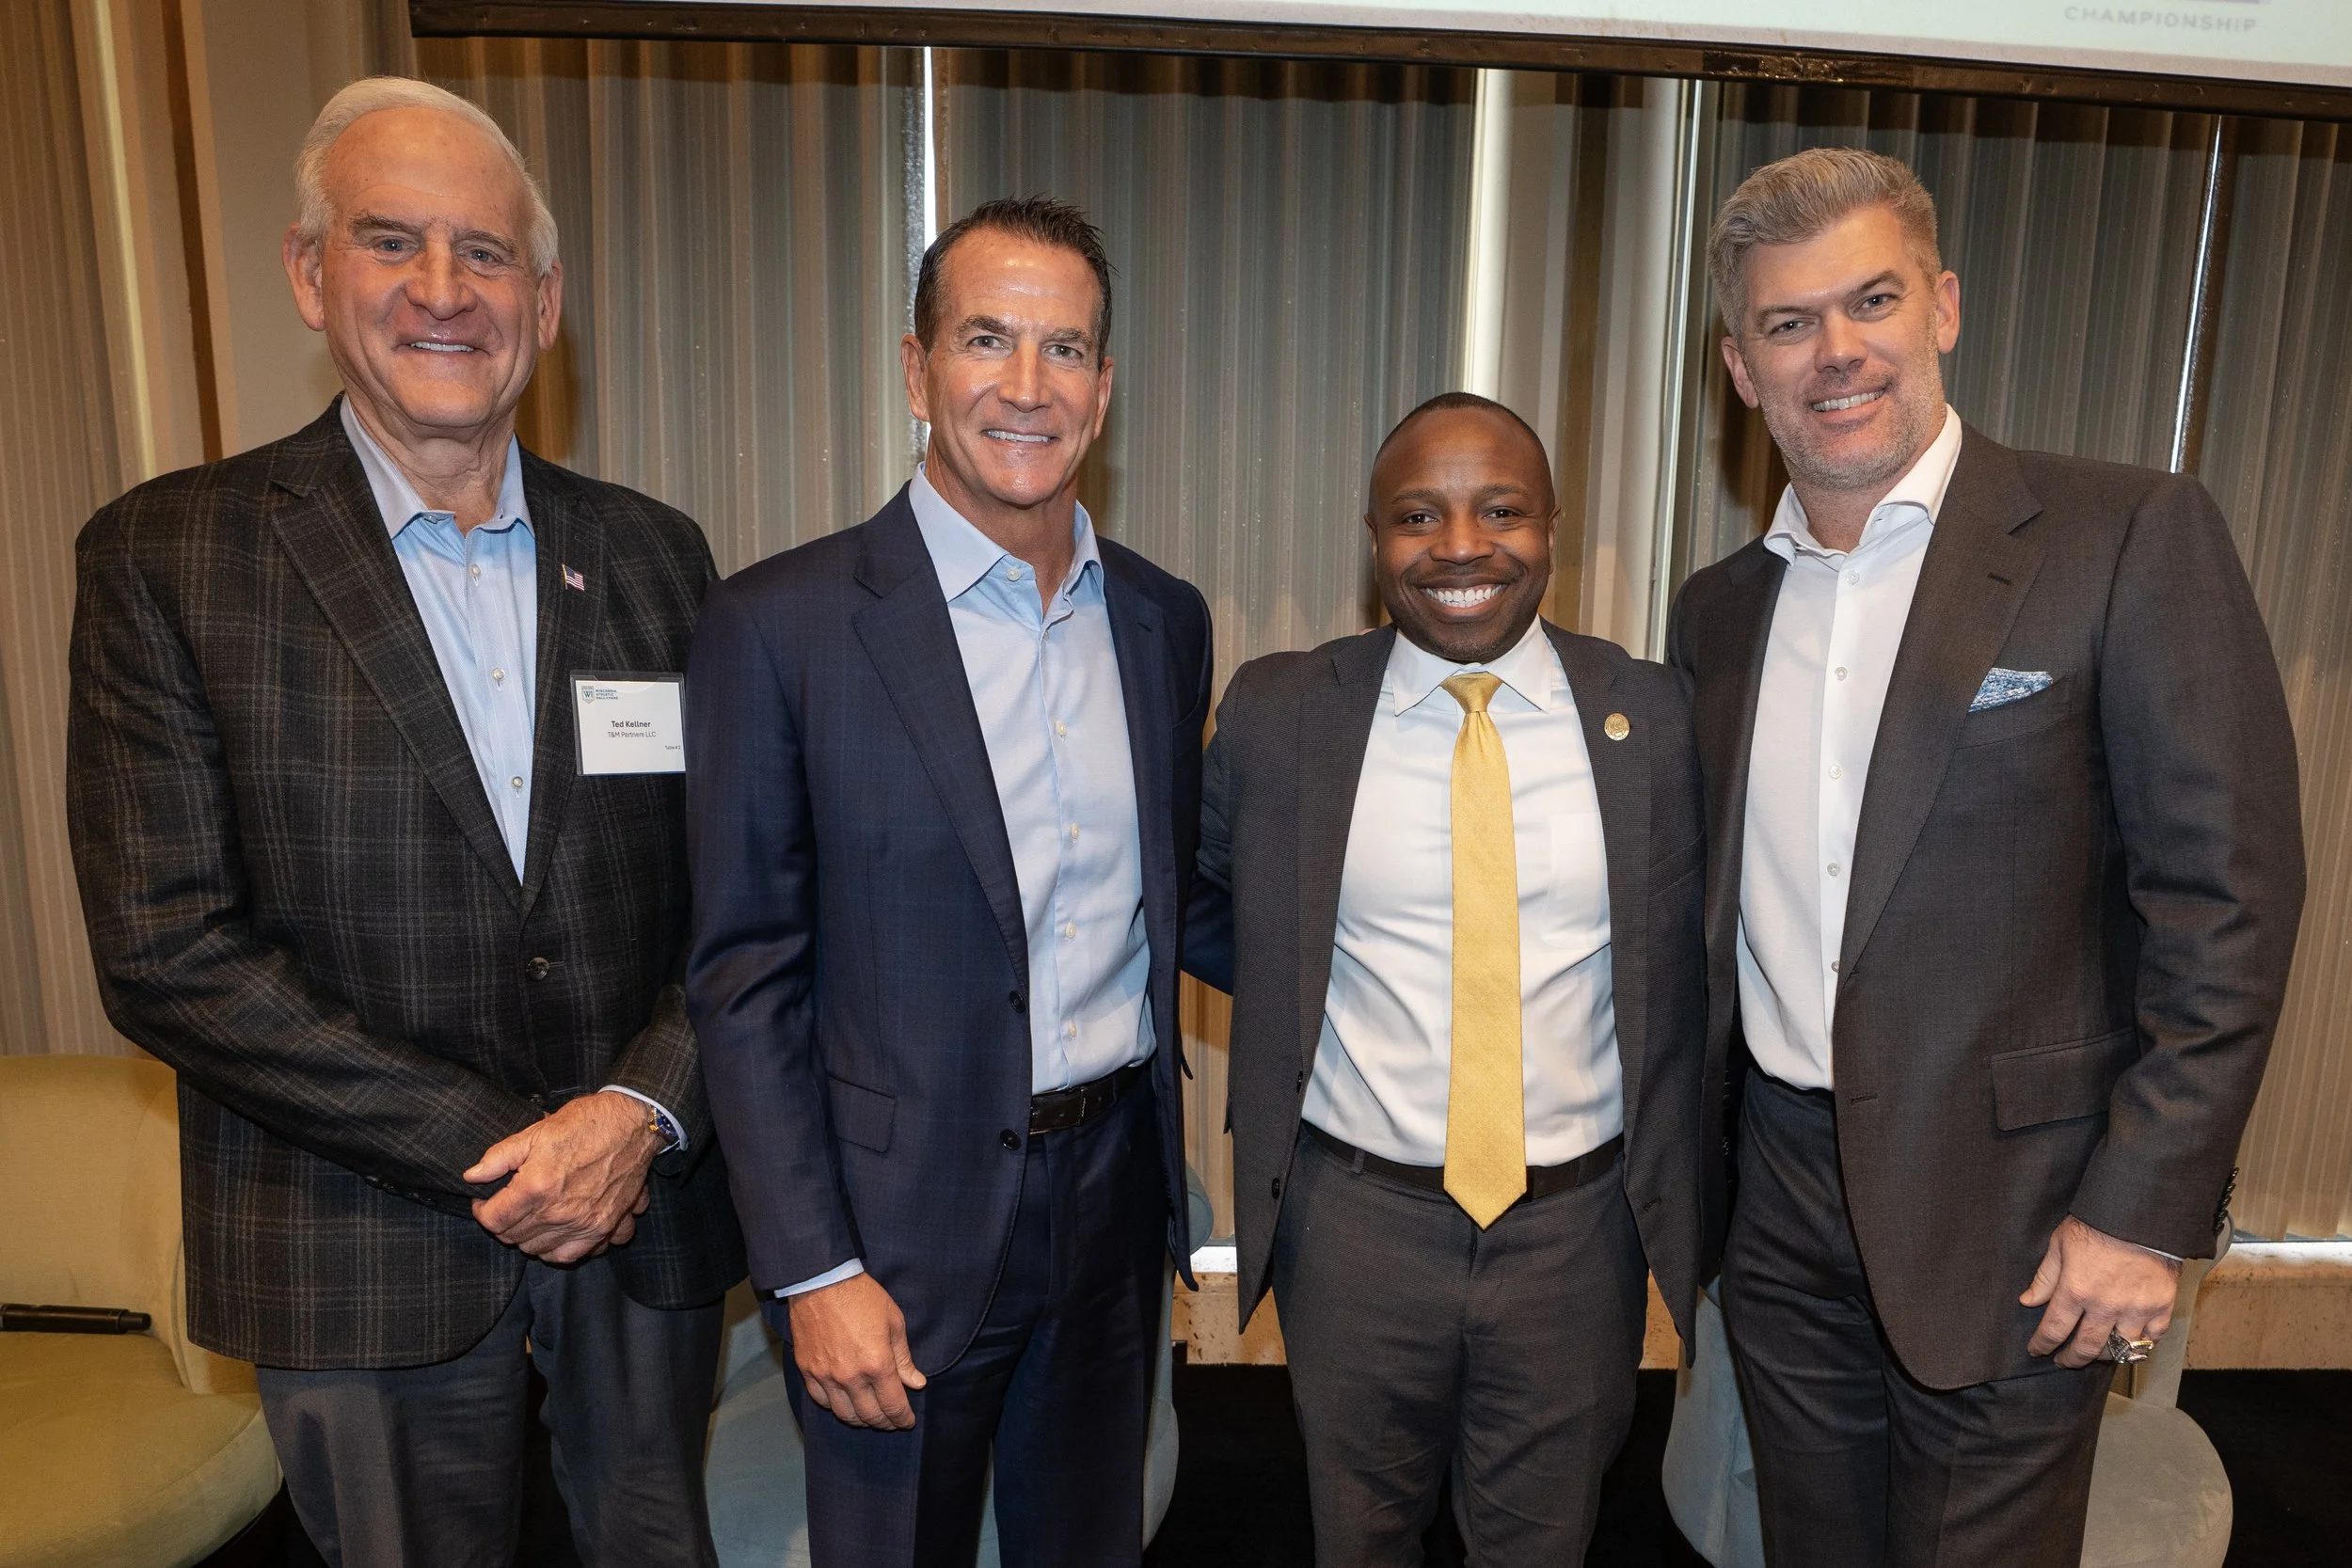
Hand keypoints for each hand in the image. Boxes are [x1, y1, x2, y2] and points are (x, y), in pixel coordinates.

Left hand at [464, 1091, 659, 1263]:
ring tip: (529, 1218)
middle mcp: (559, 1212)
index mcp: (537, 1187)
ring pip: (539, 1250)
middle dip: (503, 1223)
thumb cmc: (585, 1122)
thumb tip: (472, 1176)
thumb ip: (499, 1157)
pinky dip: (559, 1250)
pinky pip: (574, 1255)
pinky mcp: (606, 1226)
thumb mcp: (536, 1131)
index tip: (484, 1200)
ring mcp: (584, 1223)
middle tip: (507, 1206)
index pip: (494, 1219)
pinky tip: (557, 1233)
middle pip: (513, 1237)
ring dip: (528, 1237)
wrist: (634, 1123)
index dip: (481, 1210)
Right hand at [787, 1272, 926, 1430]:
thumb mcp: (893, 1322)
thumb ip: (904, 1358)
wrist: (821, 1281)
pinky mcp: (807, 1371)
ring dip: (860, 1420)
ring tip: (869, 1416)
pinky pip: (821, 1401)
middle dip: (884, 1423)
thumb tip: (916, 1383)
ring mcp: (826, 1376)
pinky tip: (844, 1403)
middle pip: (869, 1416)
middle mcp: (851, 1377)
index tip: (907, 1421)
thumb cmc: (862, 1297)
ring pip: (844, 1414)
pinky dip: (835, 1407)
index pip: (893, 1405)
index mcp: (877, 1364)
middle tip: (891, 1421)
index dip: (903, 1418)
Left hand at [2020, 1214, 2180, 1367]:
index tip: (2037, 1350)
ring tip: (2095, 1352)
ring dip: (2105, 1354)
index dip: (2042, 1344)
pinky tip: (2129, 1341)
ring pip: (2120, 1349)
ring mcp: (2137, 1309)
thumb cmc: (2098, 1224)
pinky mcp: (2162, 1306)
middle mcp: (2106, 1306)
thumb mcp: (2060, 1244)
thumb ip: (2045, 1277)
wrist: (2142, 1214)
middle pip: (2086, 1348)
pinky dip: (2140, 1344)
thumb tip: (2028, 1301)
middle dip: (2071, 1359)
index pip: (2054, 1330)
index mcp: (2076, 1290)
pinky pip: (2152, 1339)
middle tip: (2063, 1360)